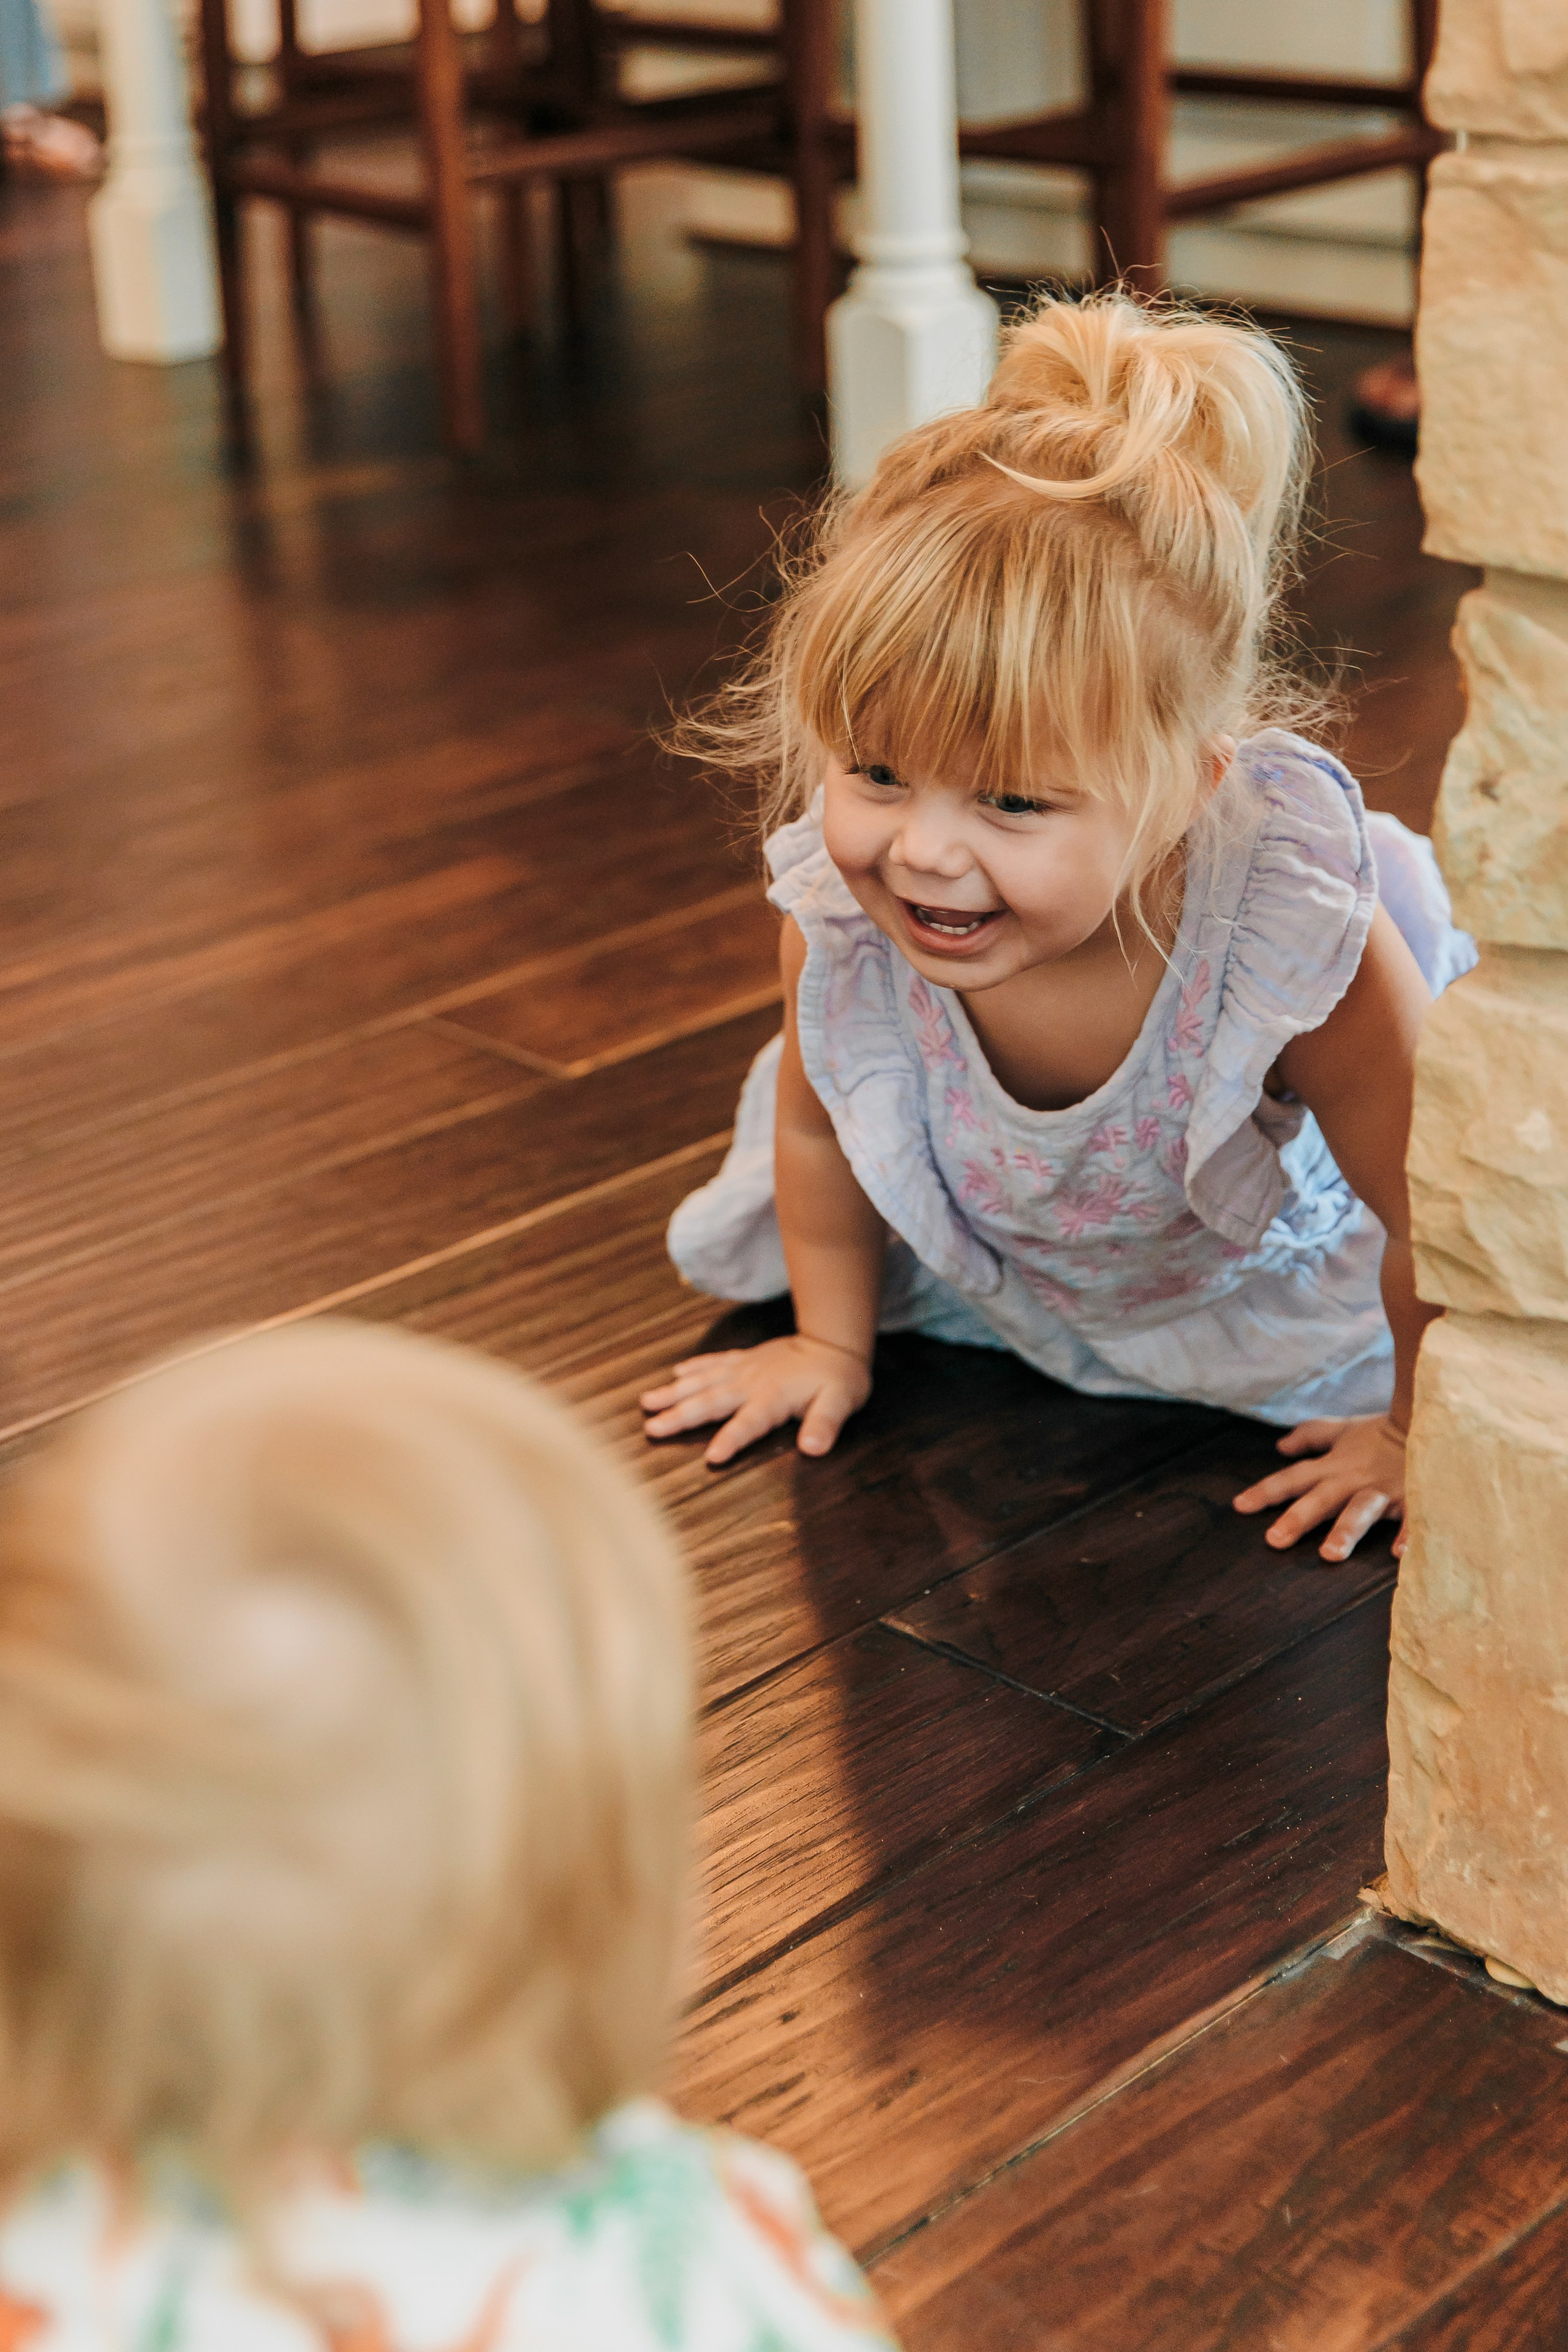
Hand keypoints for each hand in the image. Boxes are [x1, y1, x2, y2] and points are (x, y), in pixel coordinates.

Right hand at [639, 1334, 872, 1466]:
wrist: (834, 1341)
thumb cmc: (839, 1379)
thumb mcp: (840, 1403)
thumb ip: (825, 1424)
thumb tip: (814, 1448)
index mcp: (772, 1398)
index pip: (748, 1423)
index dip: (731, 1439)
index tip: (711, 1457)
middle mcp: (751, 1383)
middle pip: (711, 1401)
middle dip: (681, 1416)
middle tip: (651, 1428)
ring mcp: (745, 1369)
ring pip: (703, 1381)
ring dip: (675, 1392)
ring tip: (646, 1402)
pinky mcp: (745, 1359)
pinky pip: (714, 1362)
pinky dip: (694, 1367)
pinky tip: (676, 1373)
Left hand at [1233, 1414, 1406, 1562]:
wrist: (1427, 1420)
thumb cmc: (1381, 1433)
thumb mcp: (1341, 1430)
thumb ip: (1310, 1436)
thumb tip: (1280, 1445)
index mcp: (1334, 1467)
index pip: (1293, 1478)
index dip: (1266, 1491)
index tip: (1240, 1506)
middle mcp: (1353, 1479)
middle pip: (1320, 1499)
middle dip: (1298, 1518)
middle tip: (1275, 1540)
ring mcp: (1383, 1489)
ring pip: (1360, 1510)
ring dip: (1345, 1530)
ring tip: (1330, 1554)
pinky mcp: (1413, 1496)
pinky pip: (1412, 1517)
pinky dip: (1408, 1534)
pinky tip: (1399, 1554)